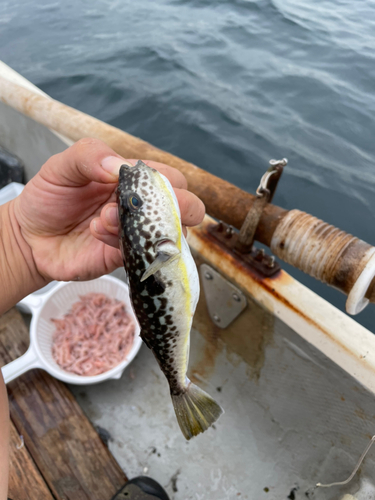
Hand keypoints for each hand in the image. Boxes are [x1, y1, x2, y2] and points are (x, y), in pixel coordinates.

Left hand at [13, 138, 204, 282]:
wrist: (31, 236)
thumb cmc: (50, 197)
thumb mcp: (62, 166)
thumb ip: (90, 155)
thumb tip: (120, 165)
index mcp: (135, 181)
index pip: (173, 179)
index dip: (169, 182)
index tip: (140, 183)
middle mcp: (142, 208)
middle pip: (187, 209)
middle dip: (175, 209)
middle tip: (143, 207)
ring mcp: (137, 234)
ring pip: (169, 235)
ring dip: (143, 225)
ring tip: (104, 218)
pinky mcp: (126, 257)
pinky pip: (142, 253)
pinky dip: (121, 241)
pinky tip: (97, 231)